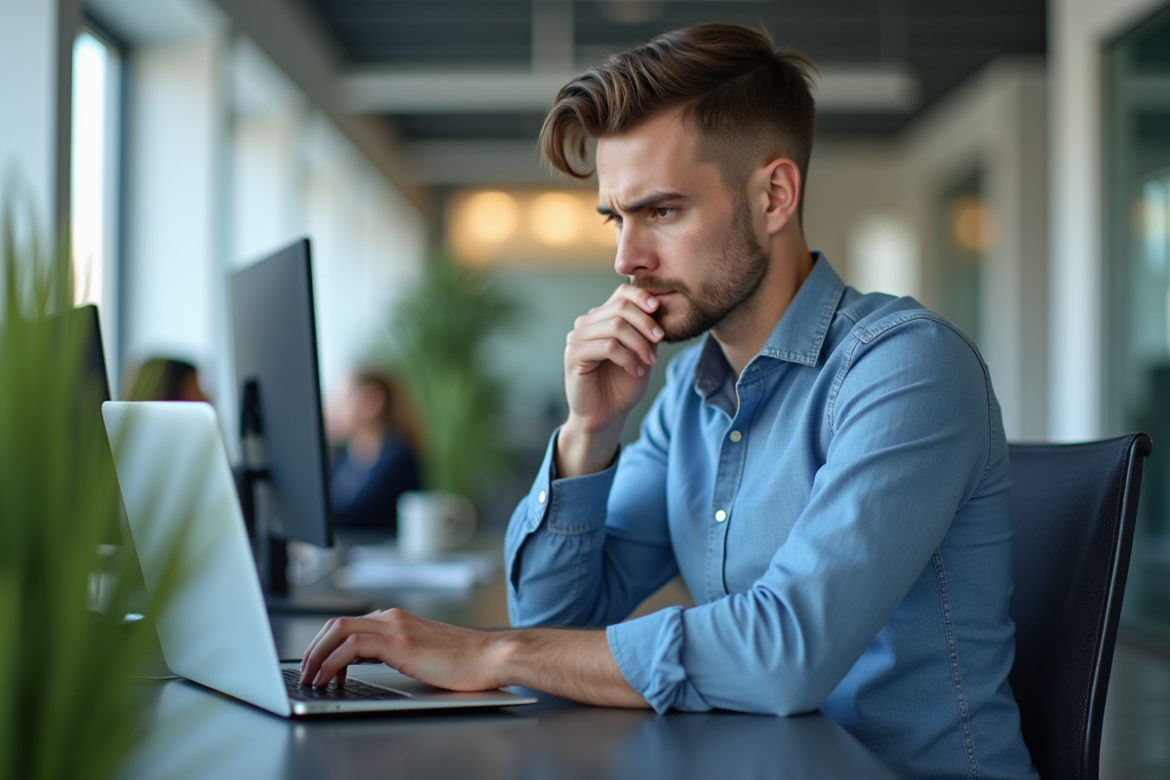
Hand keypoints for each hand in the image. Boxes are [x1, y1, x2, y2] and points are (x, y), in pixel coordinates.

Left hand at [299, 608, 501, 690]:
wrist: (491, 657)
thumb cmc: (464, 661)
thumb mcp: (419, 654)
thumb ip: (392, 651)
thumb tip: (362, 663)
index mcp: (396, 620)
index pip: (348, 625)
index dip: (325, 645)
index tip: (316, 667)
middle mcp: (392, 618)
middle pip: (336, 623)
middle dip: (313, 648)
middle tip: (306, 672)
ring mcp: (396, 627)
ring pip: (338, 629)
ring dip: (317, 654)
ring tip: (311, 678)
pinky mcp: (400, 643)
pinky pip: (352, 646)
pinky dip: (331, 662)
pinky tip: (328, 678)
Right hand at [559, 285, 663, 474]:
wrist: (607, 415)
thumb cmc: (623, 384)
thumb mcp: (642, 352)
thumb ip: (647, 330)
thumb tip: (660, 307)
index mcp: (603, 318)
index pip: (621, 293)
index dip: (641, 295)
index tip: (658, 308)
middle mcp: (587, 323)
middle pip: (621, 307)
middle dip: (646, 323)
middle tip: (660, 341)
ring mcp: (577, 337)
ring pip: (616, 326)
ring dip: (639, 344)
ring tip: (650, 362)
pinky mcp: (574, 354)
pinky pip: (608, 346)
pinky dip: (628, 359)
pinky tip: (635, 371)